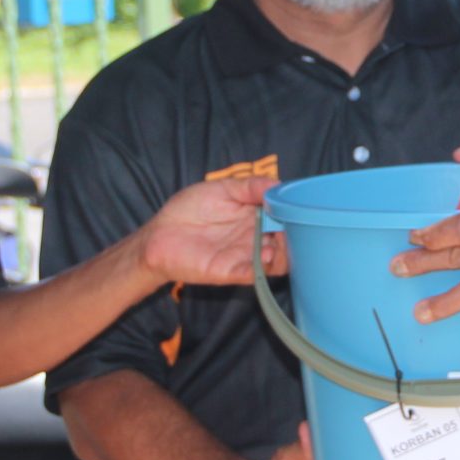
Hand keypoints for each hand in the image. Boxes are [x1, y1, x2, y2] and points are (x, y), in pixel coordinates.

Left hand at [138, 176, 285, 286]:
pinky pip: (253, 274)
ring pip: (278, 263)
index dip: (296, 215)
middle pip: (288, 243)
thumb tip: (278, 184)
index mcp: (257, 218)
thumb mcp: (222, 189)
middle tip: (294, 226)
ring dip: (284, 254)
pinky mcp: (230, 272)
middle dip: (296, 236)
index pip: (286, 220)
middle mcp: (255, 239)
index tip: (300, 206)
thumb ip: (250, 186)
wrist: (159, 234)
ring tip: (279, 242)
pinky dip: (263, 268)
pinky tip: (265, 255)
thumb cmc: (189, 210)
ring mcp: (244, 257)